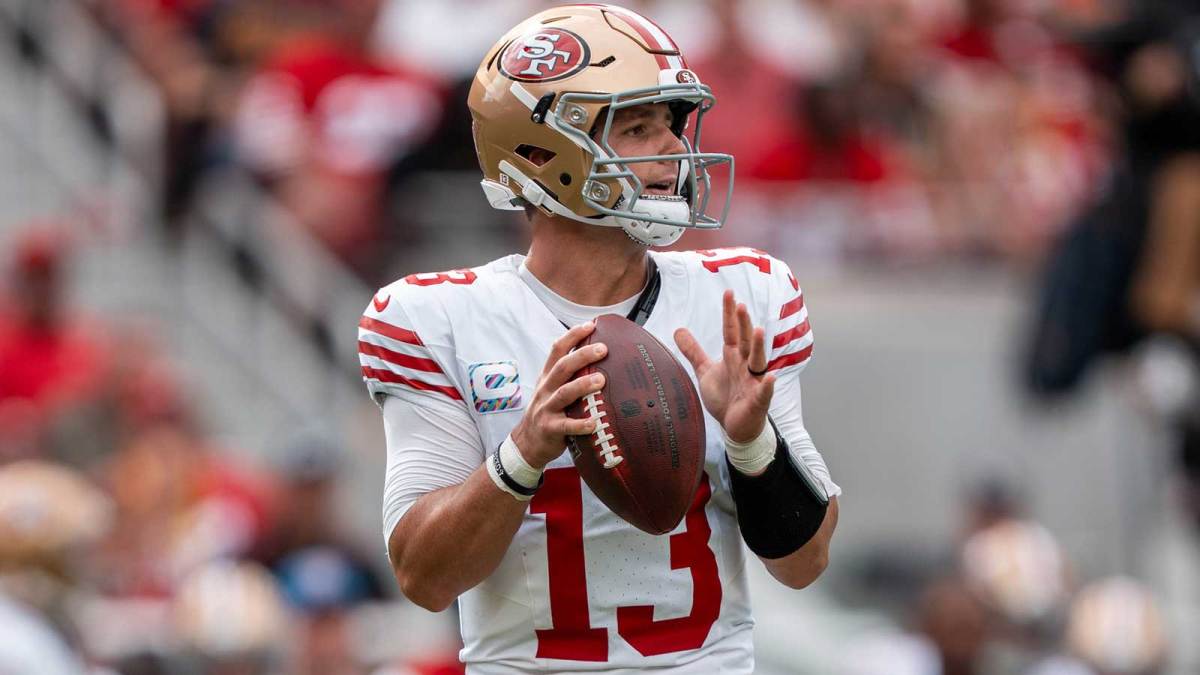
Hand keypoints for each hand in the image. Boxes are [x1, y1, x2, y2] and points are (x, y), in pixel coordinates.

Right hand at [510, 321, 607, 468]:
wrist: (527, 443)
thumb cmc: (548, 412)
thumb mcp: (552, 390)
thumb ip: (569, 377)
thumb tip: (598, 359)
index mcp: (547, 377)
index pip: (557, 350)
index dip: (572, 336)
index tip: (591, 325)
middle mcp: (545, 389)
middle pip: (562, 367)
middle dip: (582, 356)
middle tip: (603, 349)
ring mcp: (546, 409)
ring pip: (564, 393)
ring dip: (583, 385)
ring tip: (601, 380)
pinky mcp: (550, 429)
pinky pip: (566, 426)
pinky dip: (580, 424)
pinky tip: (594, 423)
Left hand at [674, 290, 774, 442]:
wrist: (734, 426)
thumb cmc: (724, 397)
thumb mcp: (705, 371)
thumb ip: (693, 351)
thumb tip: (678, 330)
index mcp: (733, 356)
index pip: (731, 331)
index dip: (729, 313)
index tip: (728, 293)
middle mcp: (745, 365)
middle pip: (744, 341)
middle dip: (743, 324)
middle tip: (740, 306)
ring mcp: (753, 382)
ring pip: (757, 361)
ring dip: (757, 346)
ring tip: (757, 331)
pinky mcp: (758, 401)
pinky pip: (764, 392)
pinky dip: (767, 386)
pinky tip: (770, 378)